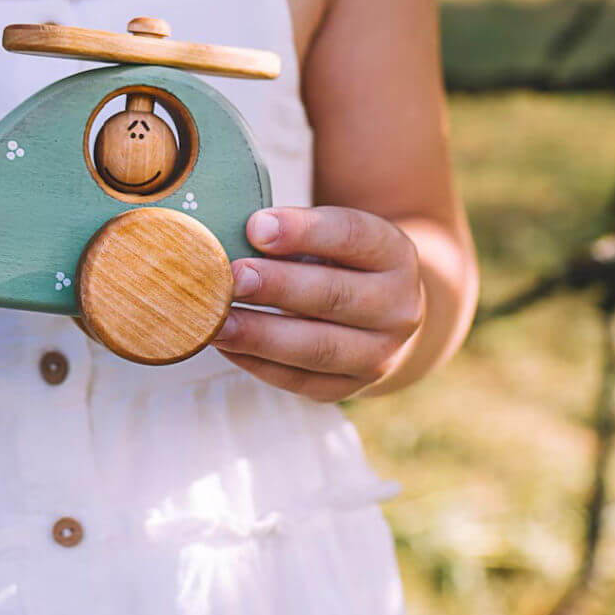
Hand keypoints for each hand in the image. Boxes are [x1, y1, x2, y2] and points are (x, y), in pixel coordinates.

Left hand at [211, 206, 424, 401]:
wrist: (382, 314)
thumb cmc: (339, 261)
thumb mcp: (331, 234)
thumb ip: (292, 233)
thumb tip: (235, 236)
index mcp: (393, 254)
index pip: (351, 236)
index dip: (303, 231)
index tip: (255, 226)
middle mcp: (397, 308)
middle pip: (334, 296)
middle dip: (277, 286)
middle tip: (232, 277)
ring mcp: (379, 355)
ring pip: (318, 348)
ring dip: (260, 334)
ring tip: (217, 320)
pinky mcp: (349, 387)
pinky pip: (300, 380)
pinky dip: (257, 363)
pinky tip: (225, 344)